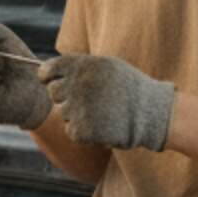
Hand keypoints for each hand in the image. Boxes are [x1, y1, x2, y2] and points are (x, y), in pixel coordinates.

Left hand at [41, 52, 175, 149]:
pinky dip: (82, 130)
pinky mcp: (80, 130)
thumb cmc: (129, 88)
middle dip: (66, 96)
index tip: (50, 81)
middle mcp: (76, 85)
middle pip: (53, 92)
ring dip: (77, 114)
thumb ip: (80, 67)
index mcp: (82, 66)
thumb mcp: (107, 66)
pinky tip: (101, 125)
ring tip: (101, 111)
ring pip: (63, 112)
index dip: (47, 77)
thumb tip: (50, 71)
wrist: (151, 113)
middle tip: (88, 100)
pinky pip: (71, 130)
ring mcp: (77, 108)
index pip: (47, 70)